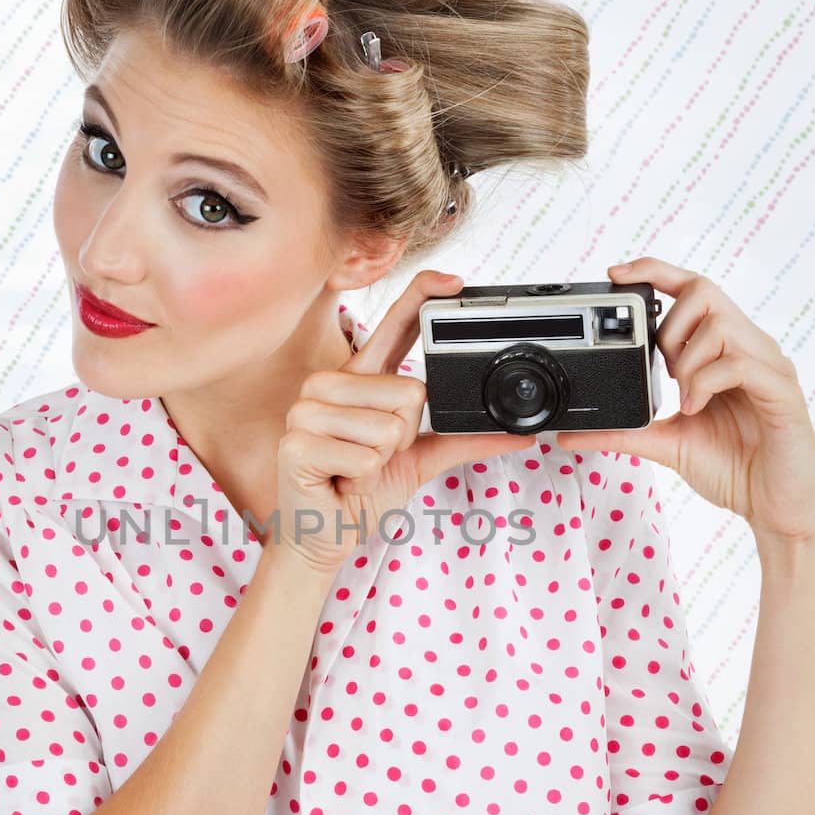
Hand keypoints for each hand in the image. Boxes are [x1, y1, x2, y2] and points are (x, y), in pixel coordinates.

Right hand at [267, 269, 538, 577]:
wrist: (324, 534)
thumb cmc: (362, 491)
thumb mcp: (419, 460)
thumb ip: (462, 440)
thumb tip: (517, 435)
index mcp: (358, 379)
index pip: (392, 325)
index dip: (420, 297)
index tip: (454, 280)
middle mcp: (328, 385)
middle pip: (409, 392)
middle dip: (404, 438)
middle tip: (374, 457)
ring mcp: (305, 411)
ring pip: (389, 427)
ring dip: (383, 461)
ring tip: (356, 469)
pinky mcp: (297, 443)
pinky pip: (367, 456)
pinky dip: (364, 478)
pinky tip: (340, 480)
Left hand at [555, 257, 814, 548]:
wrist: (775, 506)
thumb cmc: (734, 468)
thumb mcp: (666, 444)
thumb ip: (623, 432)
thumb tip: (569, 435)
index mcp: (725, 351)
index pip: (694, 291)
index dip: (655, 272)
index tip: (616, 274)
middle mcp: (749, 348)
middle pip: (705, 291)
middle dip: (669, 326)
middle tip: (661, 369)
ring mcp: (768, 366)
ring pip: (720, 325)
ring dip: (687, 361)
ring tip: (685, 399)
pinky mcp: (781, 390)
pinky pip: (740, 363)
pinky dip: (706, 382)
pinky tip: (697, 409)